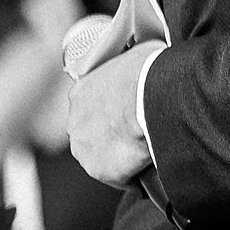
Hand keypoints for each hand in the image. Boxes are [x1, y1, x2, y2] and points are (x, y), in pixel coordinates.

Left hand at [68, 40, 164, 188]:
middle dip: (114, 136)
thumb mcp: (135, 52)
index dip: (111, 112)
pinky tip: (150, 164)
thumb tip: (141, 52)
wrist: (154, 97)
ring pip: (105, 158)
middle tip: (140, 132)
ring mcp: (85, 149)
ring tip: (148, 149)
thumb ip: (129, 61)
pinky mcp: (101, 171)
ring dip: (122, 157)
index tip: (128, 113)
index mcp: (80, 92)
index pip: (92, 108)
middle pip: (94, 135)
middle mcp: (75, 123)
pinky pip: (120, 177)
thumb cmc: (148, 70)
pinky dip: (133, 174)